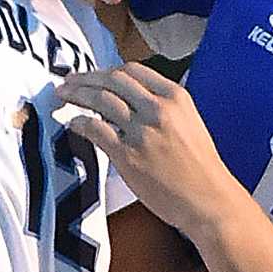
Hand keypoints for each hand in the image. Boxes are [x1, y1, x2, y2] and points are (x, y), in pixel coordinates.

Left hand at [54, 63, 229, 231]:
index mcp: (175, 97)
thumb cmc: (201, 167)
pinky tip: (73, 123)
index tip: (94, 75)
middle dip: (86, 78)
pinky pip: (95, 129)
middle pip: (112, 80)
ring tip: (64, 95)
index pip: (133, 71)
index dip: (107, 71)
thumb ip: (163, 107)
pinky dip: (79, 122)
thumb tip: (131, 100)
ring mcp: (142, 131)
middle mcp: (158, 108)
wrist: (208, 200)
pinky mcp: (128, 154)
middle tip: (69, 81)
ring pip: (100, 100)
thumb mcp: (189, 123)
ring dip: (77, 95)